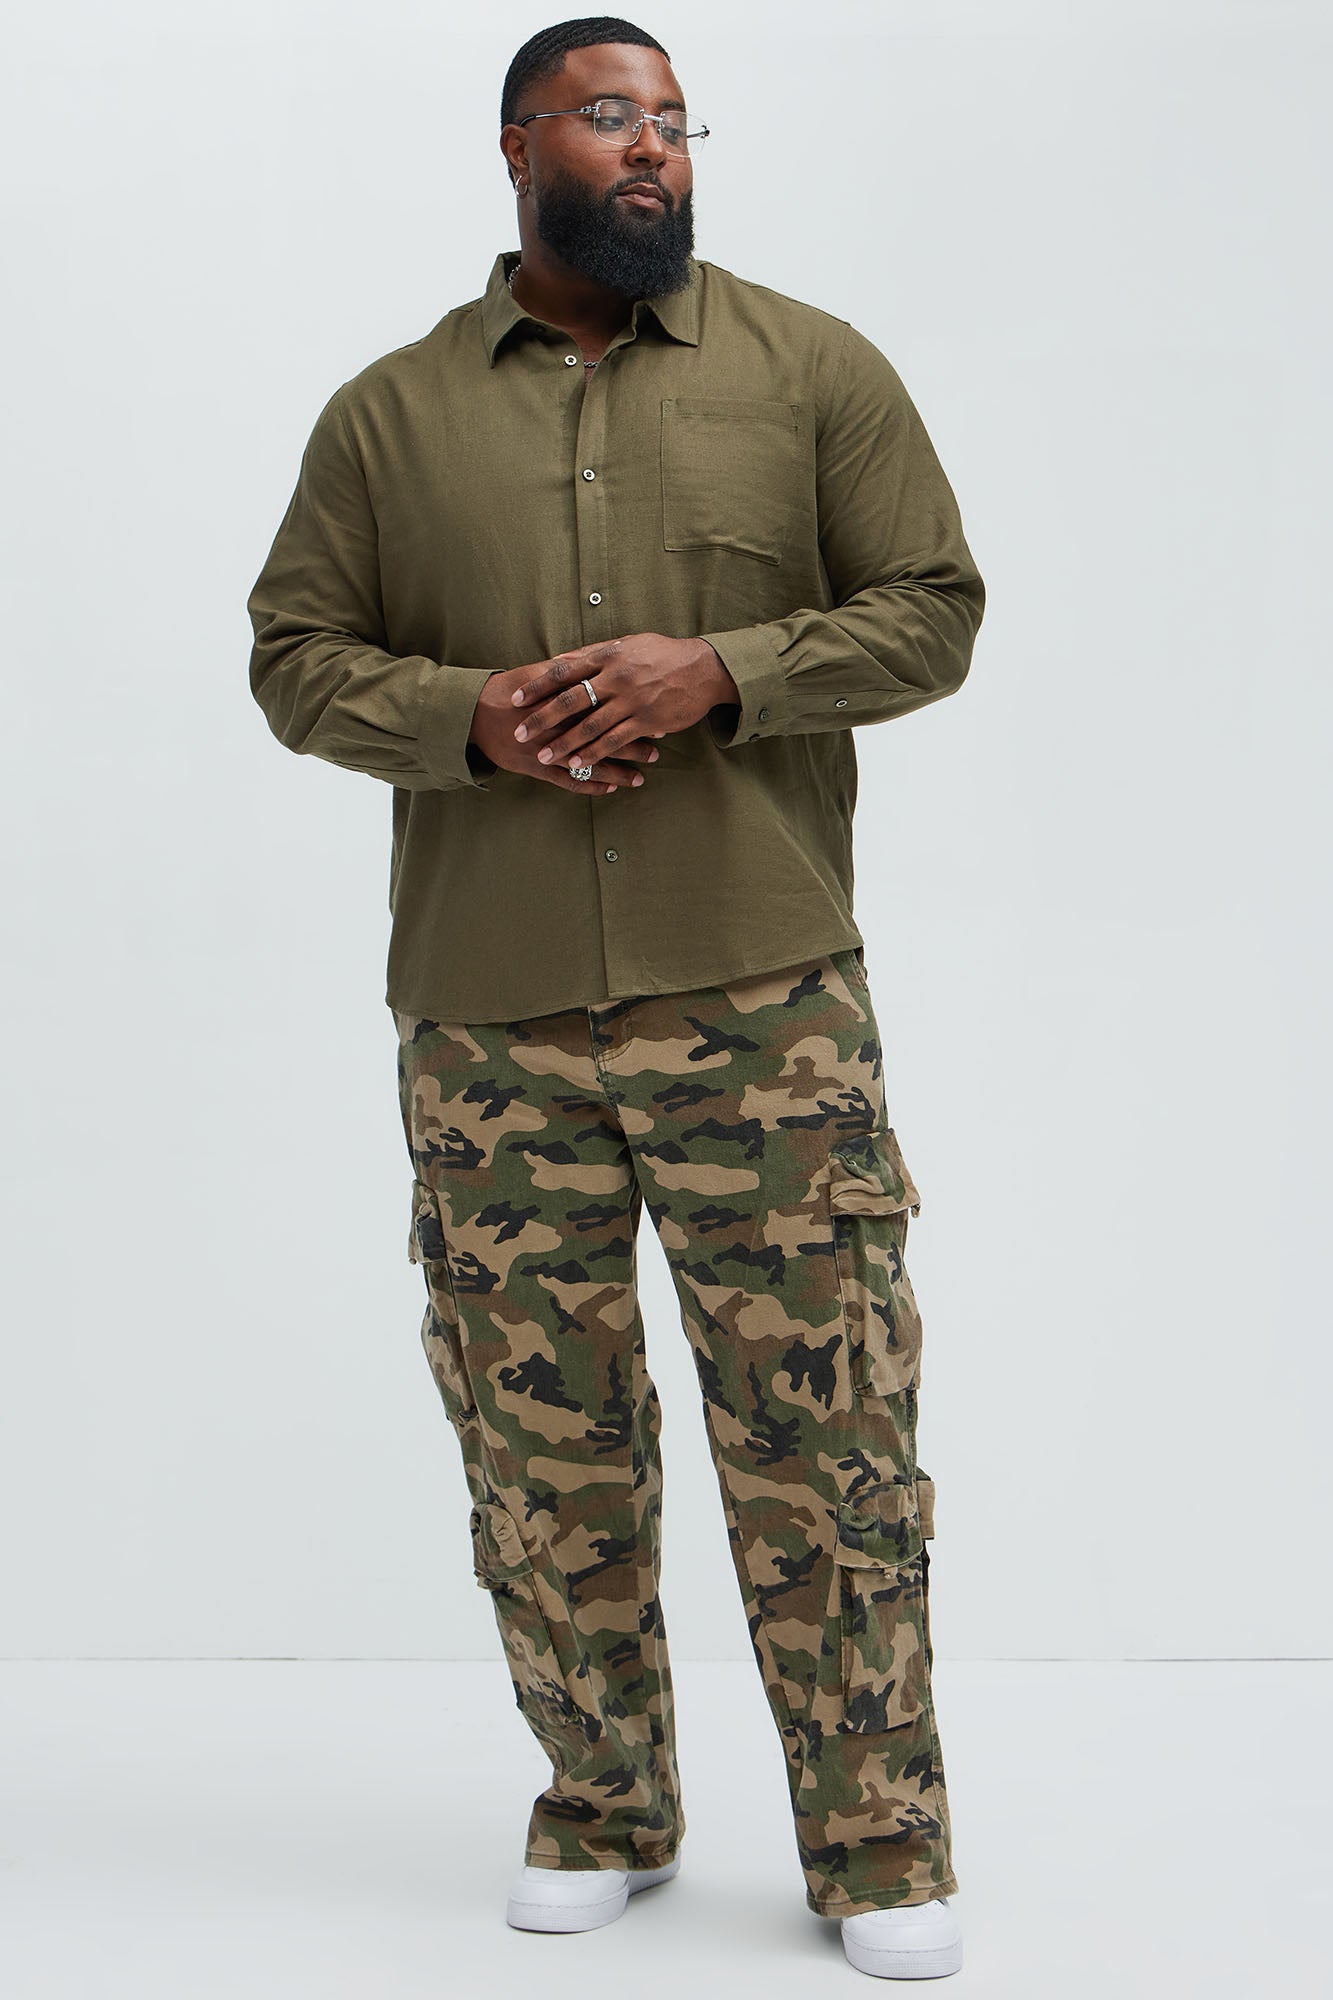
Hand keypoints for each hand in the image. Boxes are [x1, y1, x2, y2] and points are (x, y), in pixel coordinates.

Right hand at [470, 663, 661, 793]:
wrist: (473, 713)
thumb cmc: (507, 690)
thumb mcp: (537, 673)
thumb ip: (566, 670)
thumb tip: (592, 658)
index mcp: (563, 698)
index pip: (606, 706)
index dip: (632, 711)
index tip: (655, 713)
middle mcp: (559, 724)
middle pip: (604, 735)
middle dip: (633, 743)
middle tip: (657, 748)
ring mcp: (548, 749)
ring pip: (591, 762)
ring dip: (619, 771)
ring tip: (641, 776)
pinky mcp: (536, 768)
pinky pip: (569, 780)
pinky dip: (591, 784)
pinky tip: (611, 788)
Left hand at [508, 634, 735, 774]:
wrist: (701, 669)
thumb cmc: (662, 655)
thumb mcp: (627, 645)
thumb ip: (593, 654)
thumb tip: (559, 660)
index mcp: (607, 657)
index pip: (563, 671)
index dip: (537, 686)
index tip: (515, 698)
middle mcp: (615, 678)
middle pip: (570, 700)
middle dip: (541, 719)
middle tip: (519, 733)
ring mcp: (631, 701)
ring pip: (589, 725)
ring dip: (564, 743)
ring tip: (543, 756)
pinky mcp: (646, 721)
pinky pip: (614, 740)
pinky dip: (594, 752)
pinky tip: (578, 763)